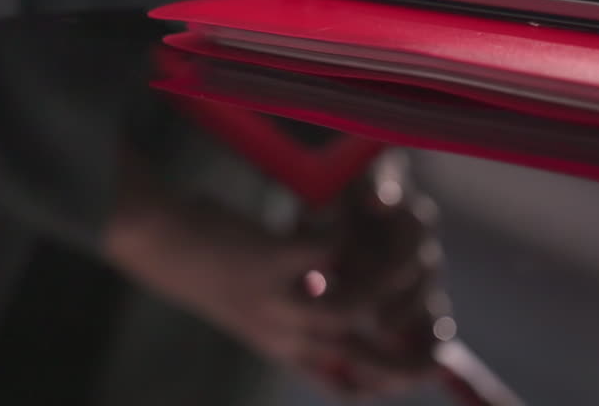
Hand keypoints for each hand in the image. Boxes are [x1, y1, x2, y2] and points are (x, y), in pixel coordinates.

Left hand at [104, 157, 445, 400]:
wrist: (155, 244)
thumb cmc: (210, 267)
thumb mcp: (251, 311)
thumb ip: (294, 318)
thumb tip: (348, 307)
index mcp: (285, 347)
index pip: (348, 385)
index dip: (391, 381)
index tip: (424, 363)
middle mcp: (282, 334)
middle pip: (365, 362)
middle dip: (414, 352)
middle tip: (443, 325)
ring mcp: (272, 300)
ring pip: (349, 309)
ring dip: (389, 282)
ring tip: (409, 252)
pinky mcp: (264, 260)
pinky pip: (321, 250)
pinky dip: (344, 231)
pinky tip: (347, 213)